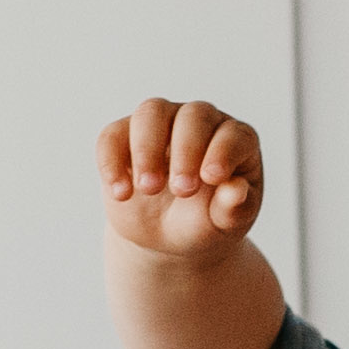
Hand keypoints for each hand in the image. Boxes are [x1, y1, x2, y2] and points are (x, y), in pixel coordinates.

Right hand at [98, 96, 267, 260]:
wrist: (170, 236)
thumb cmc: (206, 222)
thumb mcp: (225, 223)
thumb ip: (234, 209)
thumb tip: (236, 190)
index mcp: (235, 141)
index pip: (233, 135)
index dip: (223, 152)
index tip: (211, 179)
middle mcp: (200, 123)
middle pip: (192, 116)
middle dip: (185, 151)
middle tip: (181, 191)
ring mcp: (162, 124)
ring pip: (151, 113)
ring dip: (147, 149)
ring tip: (148, 189)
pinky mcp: (125, 136)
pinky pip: (112, 135)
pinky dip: (112, 162)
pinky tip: (121, 193)